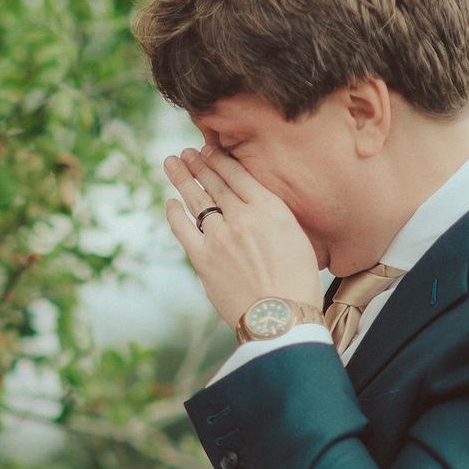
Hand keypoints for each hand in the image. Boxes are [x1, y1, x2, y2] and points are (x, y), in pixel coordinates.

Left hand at [162, 145, 322, 329]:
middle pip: (215, 183)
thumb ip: (276, 218)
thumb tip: (260, 206)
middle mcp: (242, 217)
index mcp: (270, 210)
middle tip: (187, 152)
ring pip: (196, 200)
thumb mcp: (299, 239)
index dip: (221, 160)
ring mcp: (219, 237)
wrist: (280, 319)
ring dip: (183, 179)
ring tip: (173, 163)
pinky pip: (182, 229)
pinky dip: (174, 213)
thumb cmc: (298, 284)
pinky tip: (170, 202)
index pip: (239, 175)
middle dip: (199, 164)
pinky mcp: (203, 259)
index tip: (210, 150)